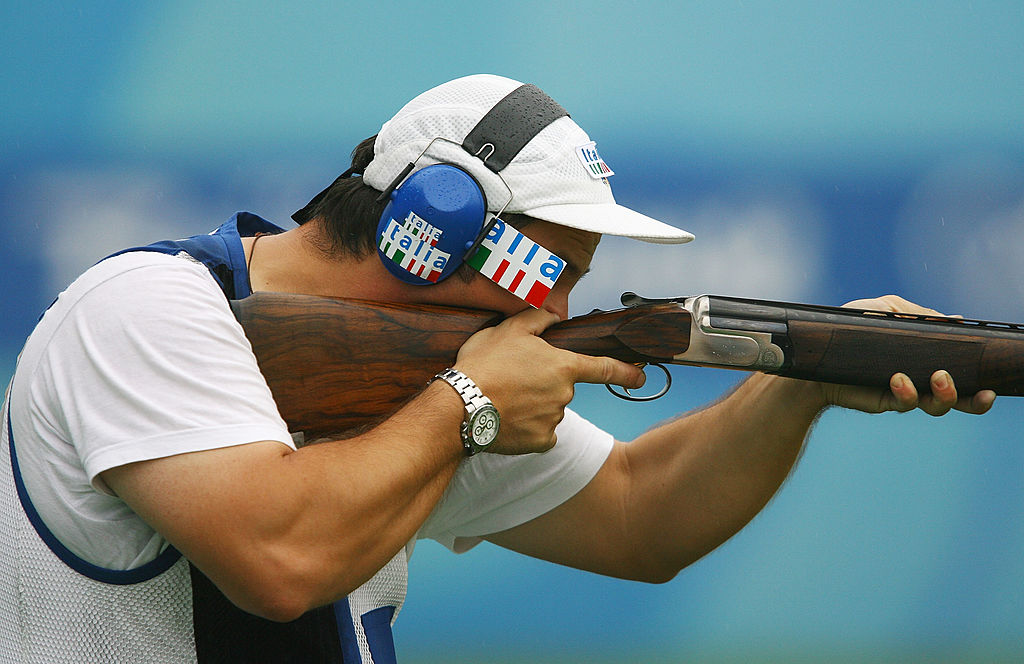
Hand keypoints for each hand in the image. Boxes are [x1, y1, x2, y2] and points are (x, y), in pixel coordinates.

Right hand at [454, 308, 645, 454]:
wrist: (461, 407)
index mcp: (563, 366)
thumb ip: (536, 319)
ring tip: (503, 399)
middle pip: (562, 390)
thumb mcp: (508, 330)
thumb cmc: (484, 365)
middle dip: (544, 386)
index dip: (627, 372)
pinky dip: (528, 429)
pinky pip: (541, 434)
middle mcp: (565, 394)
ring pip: (549, 411)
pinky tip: (508, 419)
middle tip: (512, 381)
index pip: (605, 368)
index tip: (642, 376)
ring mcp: (554, 419)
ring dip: (533, 406)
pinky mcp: (541, 441)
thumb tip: (554, 314)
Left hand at [819, 295, 995, 415]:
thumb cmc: (851, 328)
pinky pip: (905, 402)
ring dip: (946, 395)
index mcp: (927, 357)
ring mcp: (905, 391)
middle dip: (973, 399)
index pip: (962, 373)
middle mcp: (921, 378)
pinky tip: (899, 379)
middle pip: (959, 399)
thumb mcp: (886, 311)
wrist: (817, 351)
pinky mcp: (885, 401)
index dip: (981, 381)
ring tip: (939, 377)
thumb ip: (918, 316)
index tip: (993, 381)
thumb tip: (956, 320)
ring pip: (937, 405)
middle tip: (980, 390)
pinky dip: (907, 391)